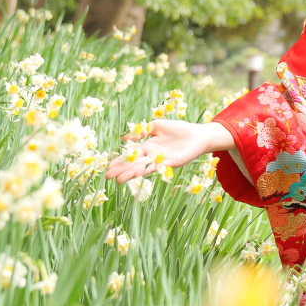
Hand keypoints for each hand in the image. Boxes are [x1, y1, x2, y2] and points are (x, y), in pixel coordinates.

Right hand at [105, 120, 233, 182]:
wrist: (198, 135)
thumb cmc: (179, 129)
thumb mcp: (157, 126)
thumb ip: (141, 131)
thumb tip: (124, 138)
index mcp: (149, 146)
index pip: (131, 155)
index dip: (120, 161)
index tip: (108, 167)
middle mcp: (153, 155)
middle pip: (134, 163)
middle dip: (121, 169)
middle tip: (107, 176)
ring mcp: (161, 160)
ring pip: (142, 167)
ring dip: (130, 173)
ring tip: (118, 180)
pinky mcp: (171, 163)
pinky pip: (156, 166)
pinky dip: (146, 170)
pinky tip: (136, 173)